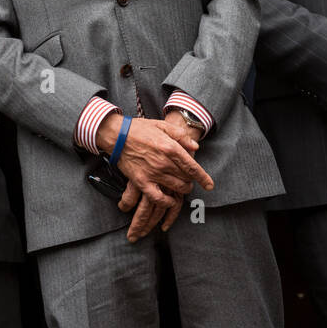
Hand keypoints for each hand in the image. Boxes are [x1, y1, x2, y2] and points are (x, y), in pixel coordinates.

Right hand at [93, 114, 212, 240]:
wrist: (117, 135)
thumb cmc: (140, 129)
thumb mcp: (163, 126)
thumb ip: (181, 136)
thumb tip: (196, 147)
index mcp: (171, 148)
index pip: (193, 167)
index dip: (203, 178)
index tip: (209, 185)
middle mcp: (164, 162)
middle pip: (186, 178)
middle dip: (191, 181)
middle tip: (189, 179)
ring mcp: (153, 173)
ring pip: (176, 188)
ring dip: (182, 189)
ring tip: (182, 187)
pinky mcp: (141, 181)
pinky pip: (157, 197)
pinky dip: (166, 201)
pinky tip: (169, 200)